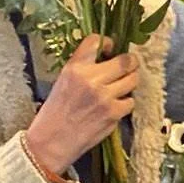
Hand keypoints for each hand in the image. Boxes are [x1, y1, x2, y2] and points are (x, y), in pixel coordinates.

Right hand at [25, 36, 136, 177]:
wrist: (52, 141)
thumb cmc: (55, 112)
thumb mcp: (63, 81)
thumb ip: (83, 68)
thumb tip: (106, 59)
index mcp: (75, 68)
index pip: (96, 41)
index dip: (108, 43)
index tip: (111, 49)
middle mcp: (91, 79)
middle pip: (124, 61)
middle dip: (130, 62)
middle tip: (130, 65)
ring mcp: (105, 96)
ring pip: (132, 80)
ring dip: (130, 82)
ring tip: (123, 86)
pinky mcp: (113, 113)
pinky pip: (130, 102)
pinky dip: (126, 103)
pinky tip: (116, 106)